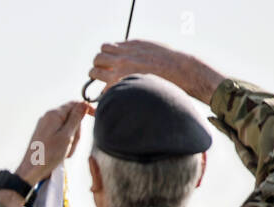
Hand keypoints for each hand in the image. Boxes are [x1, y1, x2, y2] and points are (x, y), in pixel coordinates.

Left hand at [15, 101, 91, 185]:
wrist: (31, 170)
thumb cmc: (48, 155)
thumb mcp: (67, 136)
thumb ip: (76, 118)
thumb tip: (83, 104)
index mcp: (53, 114)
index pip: (74, 104)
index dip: (86, 109)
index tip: (95, 115)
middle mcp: (48, 117)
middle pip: (71, 117)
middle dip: (76, 131)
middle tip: (72, 144)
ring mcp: (45, 126)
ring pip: (67, 128)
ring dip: (71, 139)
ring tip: (66, 151)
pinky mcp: (44, 135)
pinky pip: (60, 135)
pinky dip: (64, 143)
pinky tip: (61, 153)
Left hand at [88, 40, 225, 103]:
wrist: (179, 71)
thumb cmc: (167, 61)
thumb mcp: (149, 47)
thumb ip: (133, 49)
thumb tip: (121, 52)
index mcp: (129, 47)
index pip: (105, 48)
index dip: (105, 55)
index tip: (109, 62)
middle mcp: (122, 58)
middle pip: (97, 58)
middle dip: (98, 66)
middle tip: (103, 73)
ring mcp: (120, 72)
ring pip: (94, 72)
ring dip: (97, 77)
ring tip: (105, 82)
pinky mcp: (122, 85)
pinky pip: (103, 89)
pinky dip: (105, 92)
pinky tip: (114, 94)